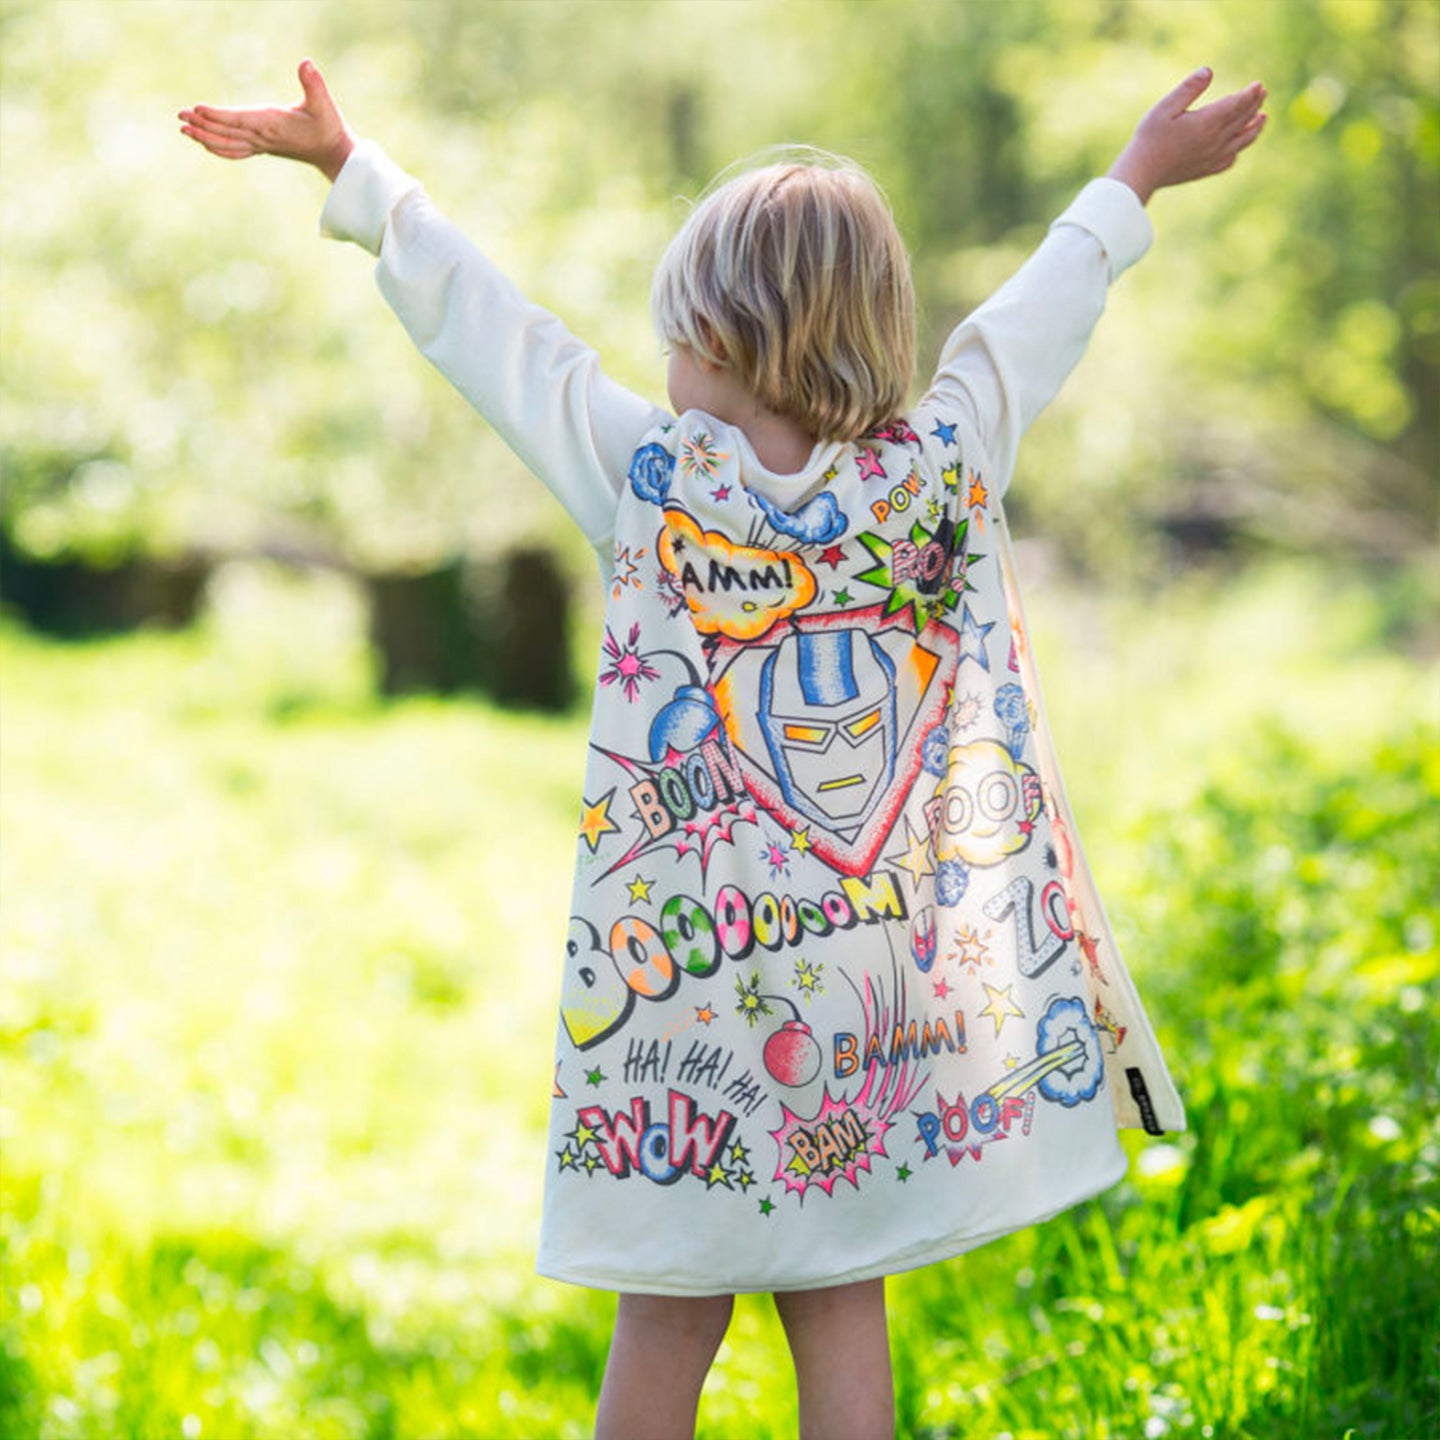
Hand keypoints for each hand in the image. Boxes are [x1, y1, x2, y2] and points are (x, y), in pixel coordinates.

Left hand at [179, 59, 353, 181]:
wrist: (333, 153)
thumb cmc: (328, 127)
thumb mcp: (324, 104)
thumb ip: (314, 84)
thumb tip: (306, 63)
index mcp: (272, 125)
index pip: (239, 120)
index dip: (217, 116)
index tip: (196, 109)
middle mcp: (263, 138)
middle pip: (227, 134)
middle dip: (203, 126)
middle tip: (180, 117)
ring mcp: (261, 145)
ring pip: (227, 145)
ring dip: (205, 138)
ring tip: (185, 130)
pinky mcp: (262, 147)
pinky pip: (235, 151)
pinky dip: (218, 148)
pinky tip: (205, 143)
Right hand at [1107, 69, 1266, 204]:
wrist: (1141, 172)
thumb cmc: (1149, 137)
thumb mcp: (1165, 107)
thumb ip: (1189, 88)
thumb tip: (1208, 71)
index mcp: (1208, 122)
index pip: (1238, 104)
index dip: (1250, 93)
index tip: (1258, 84)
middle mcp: (1216, 140)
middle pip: (1244, 119)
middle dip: (1255, 104)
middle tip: (1262, 92)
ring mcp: (1213, 157)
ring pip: (1243, 140)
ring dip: (1255, 127)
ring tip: (1263, 118)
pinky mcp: (1206, 170)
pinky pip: (1230, 159)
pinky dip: (1239, 149)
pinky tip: (1238, 145)